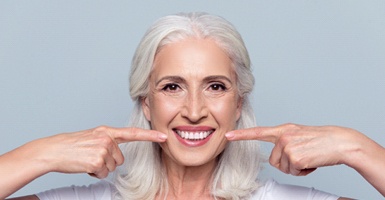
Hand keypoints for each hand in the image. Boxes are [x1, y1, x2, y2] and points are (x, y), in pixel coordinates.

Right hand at [33, 126, 166, 178]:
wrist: (54, 150)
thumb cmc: (73, 145)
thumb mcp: (93, 136)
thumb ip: (108, 141)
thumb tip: (118, 154)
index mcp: (107, 131)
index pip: (133, 133)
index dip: (150, 136)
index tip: (164, 136)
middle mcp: (107, 138)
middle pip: (120, 158)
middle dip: (108, 162)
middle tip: (92, 156)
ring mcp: (103, 149)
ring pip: (112, 167)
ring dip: (101, 168)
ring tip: (87, 160)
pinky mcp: (97, 160)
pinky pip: (104, 173)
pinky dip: (95, 173)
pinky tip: (85, 165)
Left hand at [225, 124, 365, 175]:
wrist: (340, 142)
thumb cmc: (321, 141)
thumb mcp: (299, 135)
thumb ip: (285, 141)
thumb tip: (276, 157)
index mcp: (284, 130)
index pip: (259, 132)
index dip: (242, 135)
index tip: (228, 135)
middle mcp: (283, 136)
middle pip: (273, 160)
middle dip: (287, 164)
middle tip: (303, 156)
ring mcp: (288, 145)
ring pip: (283, 168)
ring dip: (296, 167)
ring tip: (309, 157)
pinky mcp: (294, 156)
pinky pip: (294, 172)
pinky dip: (304, 171)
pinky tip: (312, 161)